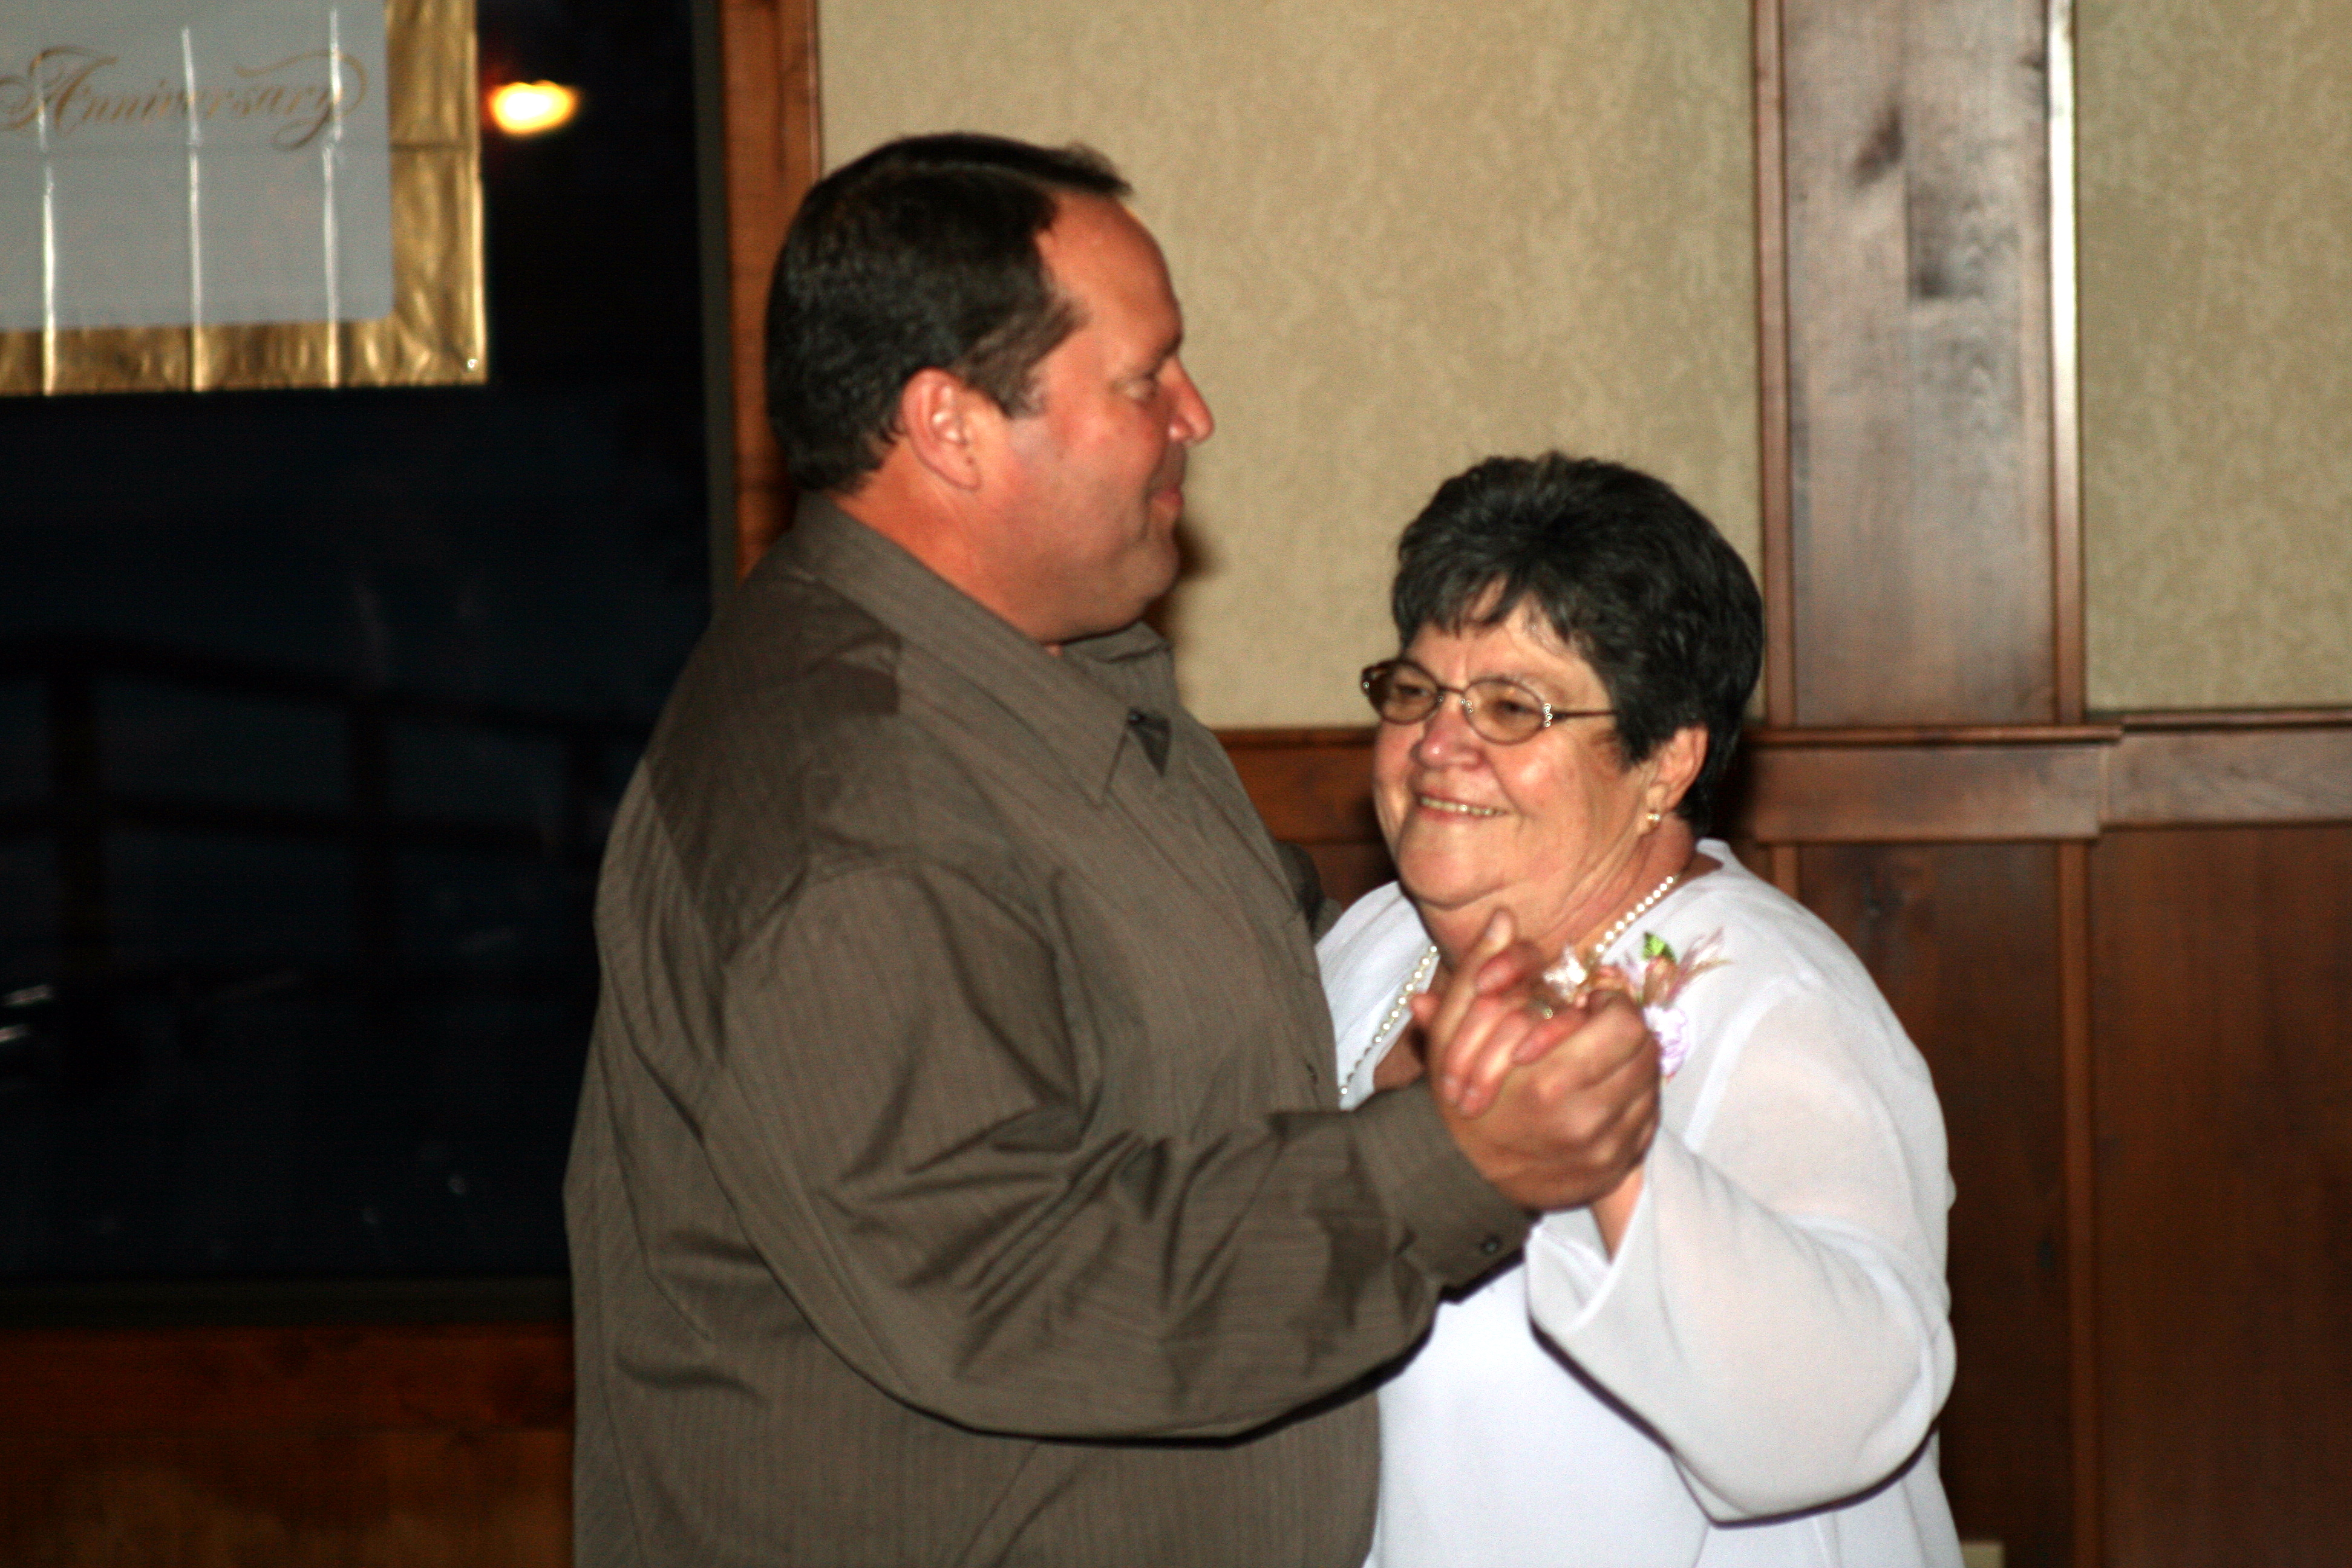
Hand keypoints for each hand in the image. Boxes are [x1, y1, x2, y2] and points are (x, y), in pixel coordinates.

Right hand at [1417, 912, 1660, 1211]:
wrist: (1458, 1175)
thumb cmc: (1457, 1097)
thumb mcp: (1454, 1032)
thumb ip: (1478, 972)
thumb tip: (1503, 916)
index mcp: (1547, 1083)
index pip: (1625, 1025)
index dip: (1611, 1004)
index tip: (1586, 1005)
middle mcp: (1585, 1121)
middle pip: (1647, 1051)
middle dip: (1624, 1030)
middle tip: (1595, 1028)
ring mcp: (1603, 1150)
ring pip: (1651, 1084)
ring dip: (1631, 1063)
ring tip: (1596, 1059)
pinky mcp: (1615, 1169)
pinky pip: (1647, 1120)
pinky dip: (1632, 1100)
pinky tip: (1601, 1092)